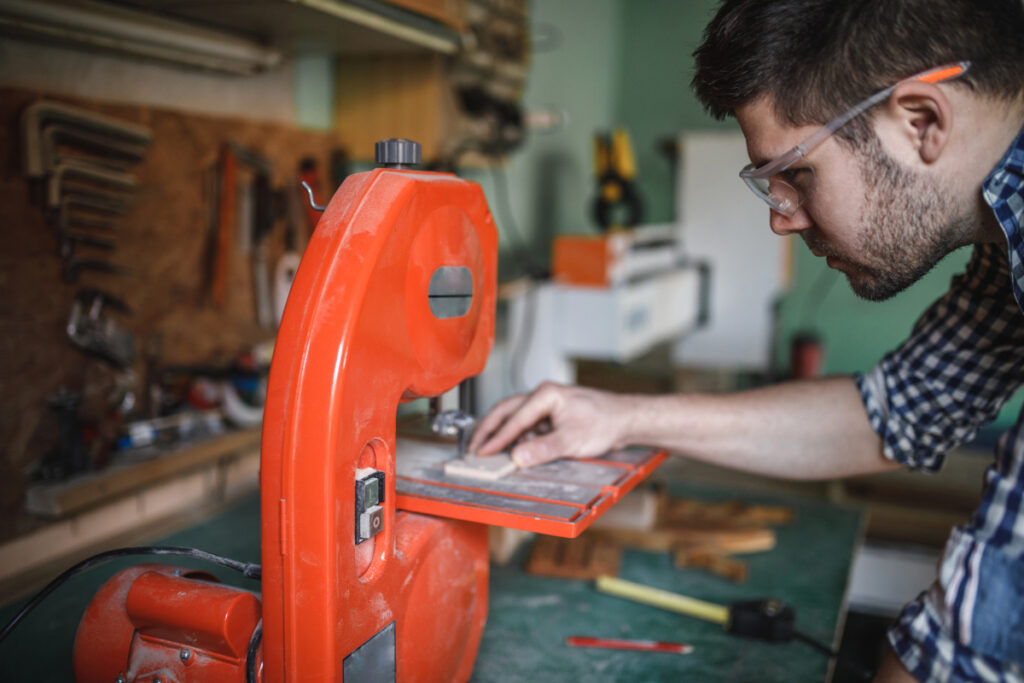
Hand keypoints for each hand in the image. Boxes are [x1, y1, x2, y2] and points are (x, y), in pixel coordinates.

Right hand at [467, 382, 633, 467]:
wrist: (625, 420)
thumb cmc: (605, 423)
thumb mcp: (573, 440)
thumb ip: (543, 449)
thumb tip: (517, 457)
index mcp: (546, 394)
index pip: (514, 418)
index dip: (496, 438)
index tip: (482, 453)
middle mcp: (543, 395)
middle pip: (506, 411)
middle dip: (489, 430)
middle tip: (474, 448)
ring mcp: (546, 405)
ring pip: (515, 418)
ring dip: (503, 434)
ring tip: (490, 451)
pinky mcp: (551, 415)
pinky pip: (527, 425)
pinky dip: (518, 437)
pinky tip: (515, 450)